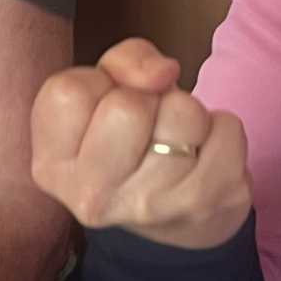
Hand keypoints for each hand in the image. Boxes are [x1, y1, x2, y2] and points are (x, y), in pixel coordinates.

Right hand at [30, 38, 253, 249]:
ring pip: (184, 113)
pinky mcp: (208, 202)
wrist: (175, 218)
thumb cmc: (130, 140)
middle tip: (147, 124)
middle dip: (147, 98)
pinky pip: (228, 128)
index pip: (68, 91)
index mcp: (52, 166)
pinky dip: (222, 129)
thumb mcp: (102, 94)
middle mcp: (93, 195)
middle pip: (127, 106)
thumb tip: (162, 73)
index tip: (104, 106)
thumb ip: (121, 62)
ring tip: (176, 139)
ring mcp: (152, 206)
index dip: (97, 82)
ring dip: (188, 112)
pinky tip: (204, 154)